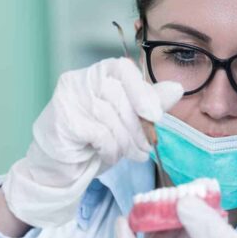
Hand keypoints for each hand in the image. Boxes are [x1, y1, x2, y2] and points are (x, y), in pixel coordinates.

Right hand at [4, 57, 182, 227]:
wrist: (60, 170)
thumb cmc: (93, 142)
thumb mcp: (127, 121)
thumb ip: (149, 103)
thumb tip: (176, 89)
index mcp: (96, 73)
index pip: (123, 68)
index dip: (142, 91)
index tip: (156, 117)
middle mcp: (78, 80)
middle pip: (119, 95)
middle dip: (137, 126)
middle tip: (146, 148)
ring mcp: (67, 99)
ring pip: (110, 116)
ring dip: (124, 141)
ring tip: (128, 154)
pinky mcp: (62, 121)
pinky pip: (99, 133)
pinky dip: (109, 149)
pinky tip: (107, 156)